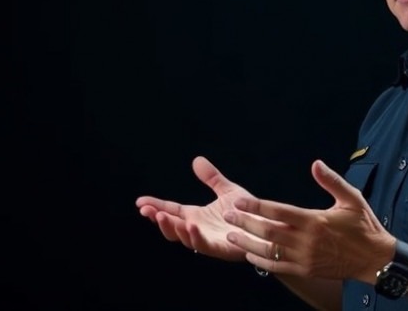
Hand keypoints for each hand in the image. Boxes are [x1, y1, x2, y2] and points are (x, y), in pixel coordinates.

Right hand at [136, 156, 260, 261]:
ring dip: (171, 228)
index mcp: (196, 216)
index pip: (171, 210)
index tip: (140, 201)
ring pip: (183, 238)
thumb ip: (211, 178)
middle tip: (146, 210)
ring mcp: (207, 240)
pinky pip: (203, 245)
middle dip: (157, 219)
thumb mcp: (227, 190)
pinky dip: (194, 237)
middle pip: (171, 226)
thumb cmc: (248, 212)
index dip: (155, 206)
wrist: (268, 226)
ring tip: (161, 216)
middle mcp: (198, 229)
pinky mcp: (219, 248)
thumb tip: (196, 160)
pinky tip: (190, 226)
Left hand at [223, 159, 394, 281]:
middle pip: (268, 231)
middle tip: (227, 215)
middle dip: (245, 223)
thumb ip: (331, 181)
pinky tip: (250, 254)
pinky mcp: (306, 270)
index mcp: (314, 221)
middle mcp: (307, 241)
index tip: (238, 202)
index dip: (256, 207)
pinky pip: (279, 267)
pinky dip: (262, 261)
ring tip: (231, 234)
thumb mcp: (351, 199)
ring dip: (248, 243)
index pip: (278, 212)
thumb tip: (315, 163)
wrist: (376, 259)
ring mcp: (305, 257)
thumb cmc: (364, 226)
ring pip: (269, 251)